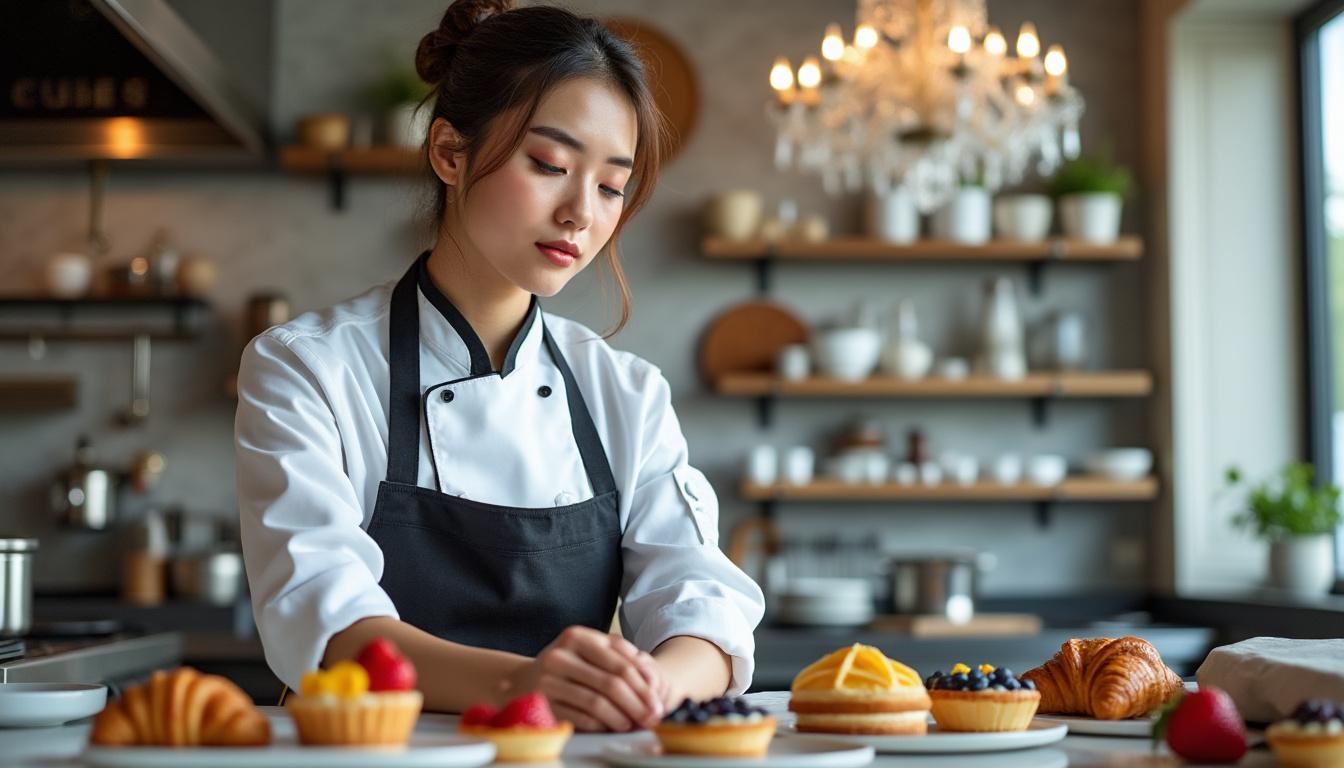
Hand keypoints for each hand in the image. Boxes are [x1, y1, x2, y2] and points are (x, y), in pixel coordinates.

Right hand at [504, 626, 665, 731]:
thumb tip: (651, 679)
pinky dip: (601, 724)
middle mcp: (560, 655)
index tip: (658, 695)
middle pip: (611, 681)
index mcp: (577, 636)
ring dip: (622, 716)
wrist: (521, 681)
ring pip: (597, 702)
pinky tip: (612, 727)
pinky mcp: (543, 703)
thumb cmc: (567, 665)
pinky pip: (580, 717)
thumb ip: (619, 656)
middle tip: (653, 715)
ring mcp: (548, 680)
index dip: (644, 679)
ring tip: (635, 723)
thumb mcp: (589, 650)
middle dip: (638, 701)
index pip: (620, 659)